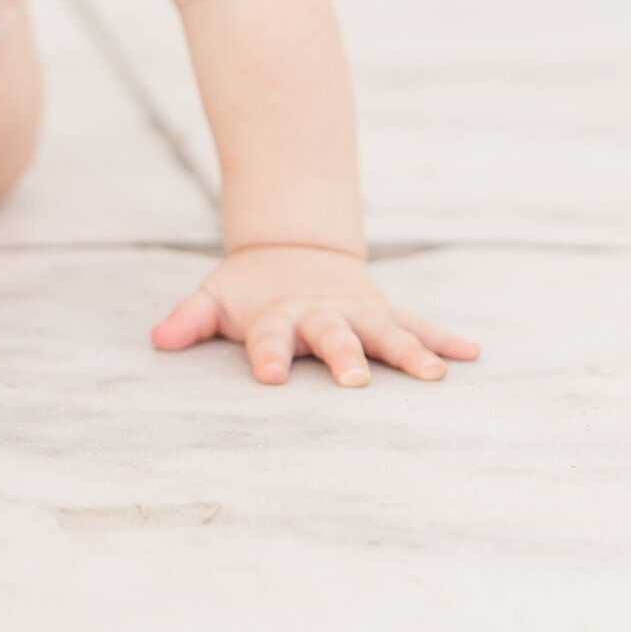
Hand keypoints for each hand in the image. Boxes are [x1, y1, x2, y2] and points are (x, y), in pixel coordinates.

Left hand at [150, 244, 479, 387]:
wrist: (294, 250)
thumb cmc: (250, 290)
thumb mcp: (215, 298)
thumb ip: (190, 320)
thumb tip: (158, 338)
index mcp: (278, 316)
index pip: (269, 338)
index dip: (267, 356)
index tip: (270, 378)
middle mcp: (322, 313)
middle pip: (333, 335)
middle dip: (345, 357)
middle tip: (355, 381)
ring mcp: (358, 312)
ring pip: (387, 332)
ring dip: (410, 352)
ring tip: (434, 375)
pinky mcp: (385, 312)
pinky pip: (419, 326)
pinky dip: (445, 339)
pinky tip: (473, 354)